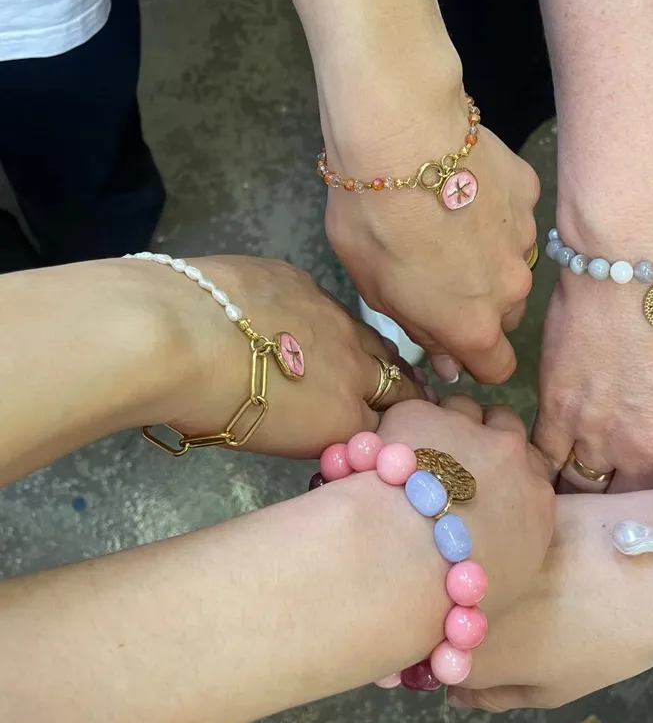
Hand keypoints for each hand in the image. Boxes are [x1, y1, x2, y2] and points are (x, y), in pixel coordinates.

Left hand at [152, 255, 424, 457]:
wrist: (178, 336)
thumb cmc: (211, 404)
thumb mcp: (270, 441)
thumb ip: (312, 431)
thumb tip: (319, 420)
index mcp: (345, 415)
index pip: (393, 421)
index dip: (397, 422)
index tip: (399, 423)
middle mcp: (353, 365)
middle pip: (397, 379)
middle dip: (403, 388)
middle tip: (404, 393)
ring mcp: (332, 317)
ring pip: (370, 337)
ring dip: (371, 351)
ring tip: (364, 358)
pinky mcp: (302, 281)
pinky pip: (327, 303)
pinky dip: (324, 318)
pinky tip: (302, 320)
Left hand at [323, 86, 538, 384]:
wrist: (401, 136)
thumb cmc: (374, 221)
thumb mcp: (377, 292)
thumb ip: (422, 330)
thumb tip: (451, 362)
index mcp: (473, 325)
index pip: (497, 369)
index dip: (475, 358)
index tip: (452, 338)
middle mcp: (511, 288)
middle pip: (506, 313)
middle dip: (480, 304)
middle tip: (439, 272)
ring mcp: (525, 237)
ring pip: (512, 263)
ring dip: (488, 257)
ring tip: (448, 222)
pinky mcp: (529, 192)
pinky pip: (514, 216)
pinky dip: (493, 210)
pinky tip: (461, 186)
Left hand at [376, 397, 554, 612]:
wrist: (404, 560)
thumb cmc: (455, 594)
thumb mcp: (505, 583)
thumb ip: (512, 546)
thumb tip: (494, 542)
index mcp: (537, 498)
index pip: (532, 465)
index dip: (506, 470)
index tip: (483, 485)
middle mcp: (510, 454)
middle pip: (504, 424)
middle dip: (482, 434)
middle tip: (451, 462)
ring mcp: (465, 429)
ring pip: (462, 407)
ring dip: (445, 424)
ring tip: (416, 454)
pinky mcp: (419, 414)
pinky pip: (414, 411)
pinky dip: (400, 430)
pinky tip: (382, 457)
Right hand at [447, 491, 652, 710]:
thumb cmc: (609, 642)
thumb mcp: (555, 689)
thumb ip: (496, 695)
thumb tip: (454, 696)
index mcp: (468, 649)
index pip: (433, 656)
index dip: (453, 651)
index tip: (481, 643)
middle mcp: (462, 594)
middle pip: (445, 604)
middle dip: (464, 608)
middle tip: (510, 607)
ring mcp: (484, 542)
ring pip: (468, 560)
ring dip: (481, 568)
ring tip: (527, 571)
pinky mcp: (506, 504)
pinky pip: (494, 527)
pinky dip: (505, 536)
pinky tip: (539, 540)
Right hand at [533, 274, 652, 492]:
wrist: (643, 263)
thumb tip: (651, 429)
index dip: (650, 484)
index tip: (636, 478)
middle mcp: (651, 456)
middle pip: (625, 497)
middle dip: (613, 490)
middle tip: (599, 477)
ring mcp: (601, 440)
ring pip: (581, 484)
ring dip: (575, 478)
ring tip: (568, 467)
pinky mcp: (557, 416)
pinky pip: (545, 459)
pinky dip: (542, 462)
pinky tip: (539, 459)